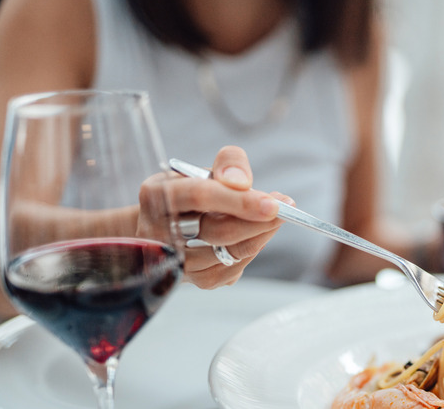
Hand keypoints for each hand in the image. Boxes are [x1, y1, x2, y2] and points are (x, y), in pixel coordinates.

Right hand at [167, 146, 291, 287]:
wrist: (169, 225)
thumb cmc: (191, 192)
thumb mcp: (206, 168)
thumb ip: (229, 164)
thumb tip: (242, 183)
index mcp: (156, 195)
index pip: (200, 196)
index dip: (239, 200)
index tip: (273, 203)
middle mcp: (157, 232)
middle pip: (217, 231)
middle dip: (258, 221)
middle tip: (286, 209)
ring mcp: (173, 261)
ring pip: (228, 253)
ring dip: (260, 235)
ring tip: (275, 218)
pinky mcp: (191, 281)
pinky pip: (231, 270)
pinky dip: (251, 250)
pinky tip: (257, 235)